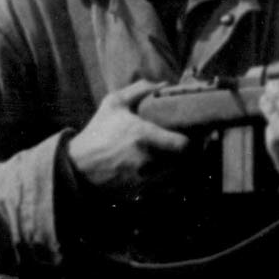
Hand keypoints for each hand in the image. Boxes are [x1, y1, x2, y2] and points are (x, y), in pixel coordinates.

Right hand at [66, 80, 187, 190]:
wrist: (79, 167)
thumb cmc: (98, 132)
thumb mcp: (113, 103)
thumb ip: (139, 90)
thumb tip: (164, 84)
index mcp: (143, 136)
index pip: (184, 145)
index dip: (196, 141)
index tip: (197, 134)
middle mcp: (148, 161)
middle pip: (188, 163)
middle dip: (195, 155)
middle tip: (199, 145)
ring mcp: (146, 181)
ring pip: (181, 178)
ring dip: (187, 169)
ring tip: (186, 158)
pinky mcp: (143, 195)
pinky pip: (169, 190)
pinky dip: (175, 182)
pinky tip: (172, 172)